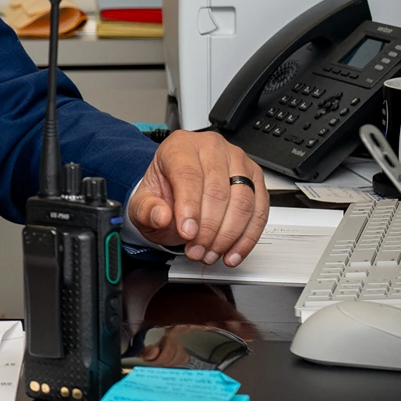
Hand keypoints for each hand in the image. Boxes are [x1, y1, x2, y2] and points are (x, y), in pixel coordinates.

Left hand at [127, 130, 267, 266]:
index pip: (189, 175)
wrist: (177, 190)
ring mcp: (237, 162)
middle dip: (209, 228)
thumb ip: (145, 209)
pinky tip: (232, 252)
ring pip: (242, 202)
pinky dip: (247, 237)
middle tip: (197, 250)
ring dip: (228, 235)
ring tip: (210, 254)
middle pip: (218, 190)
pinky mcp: (255, 179)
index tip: (187, 233)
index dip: (190, 207)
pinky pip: (259, 210)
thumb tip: (161, 216)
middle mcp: (212, 148)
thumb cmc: (163, 192)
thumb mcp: (141, 202)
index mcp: (180, 146)